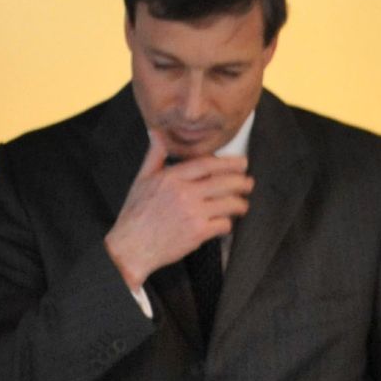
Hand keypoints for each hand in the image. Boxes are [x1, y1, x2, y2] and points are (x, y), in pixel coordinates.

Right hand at [104, 128, 252, 288]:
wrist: (132, 246)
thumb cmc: (135, 214)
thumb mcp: (142, 179)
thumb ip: (154, 156)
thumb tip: (157, 134)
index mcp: (172, 177)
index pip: (207, 164)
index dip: (228, 163)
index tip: (241, 164)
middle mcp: (184, 193)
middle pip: (224, 182)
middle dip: (241, 182)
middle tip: (249, 183)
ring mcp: (193, 213)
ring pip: (228, 203)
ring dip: (240, 204)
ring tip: (243, 205)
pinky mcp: (198, 233)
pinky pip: (223, 224)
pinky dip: (228, 224)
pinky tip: (227, 224)